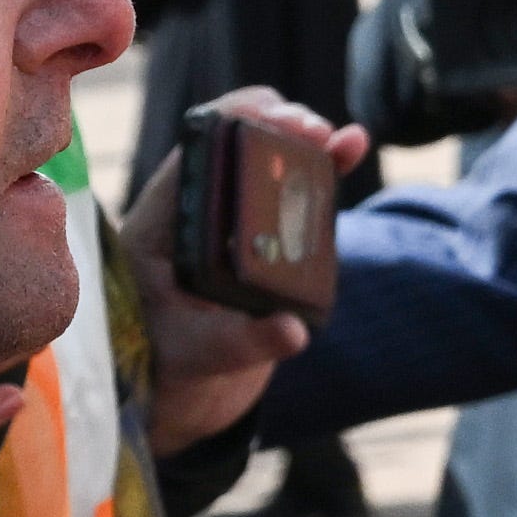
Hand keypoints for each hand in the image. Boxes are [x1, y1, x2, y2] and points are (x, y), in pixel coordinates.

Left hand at [119, 89, 370, 453]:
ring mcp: (234, 222)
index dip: (237, 123)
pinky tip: (351, 147)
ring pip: (271, 161)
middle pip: (238, 141)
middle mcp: (198, 210)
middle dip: (279, 126)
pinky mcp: (267, 240)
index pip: (198, 149)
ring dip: (306, 144)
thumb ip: (241, 344)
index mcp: (164, 220)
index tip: (275, 125)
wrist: (183, 393)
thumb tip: (293, 331)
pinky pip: (295, 193)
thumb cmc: (170, 367)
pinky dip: (323, 168)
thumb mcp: (198, 356)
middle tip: (312, 133)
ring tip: (340, 142)